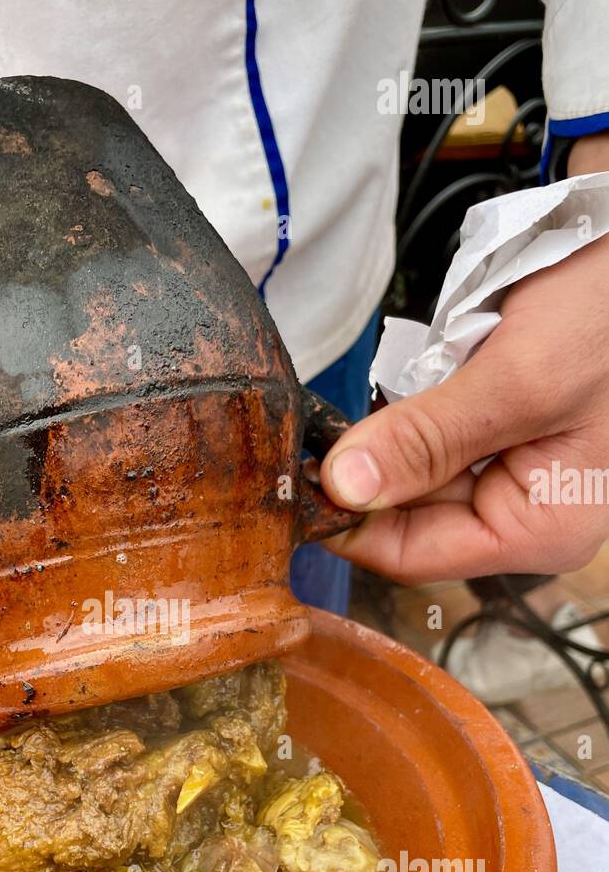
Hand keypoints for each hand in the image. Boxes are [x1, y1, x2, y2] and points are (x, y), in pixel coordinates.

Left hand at [319, 134, 608, 583]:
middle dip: (360, 480)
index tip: (294, 478)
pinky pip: (429, 450)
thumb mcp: (518, 379)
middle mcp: (525, 520)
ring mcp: (512, 483)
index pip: (413, 556)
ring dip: (378, 448)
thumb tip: (344, 488)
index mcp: (541, 531)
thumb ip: (426, 439)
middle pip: (408, 522)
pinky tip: (389, 396)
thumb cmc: (608, 315)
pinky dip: (402, 424)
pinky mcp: (497, 444)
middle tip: (306, 435)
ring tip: (343, 413)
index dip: (347, 522)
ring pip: (411, 485)